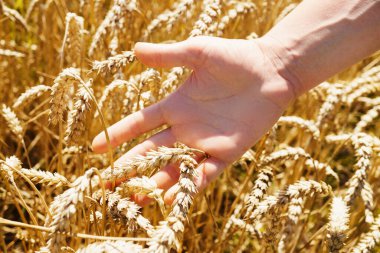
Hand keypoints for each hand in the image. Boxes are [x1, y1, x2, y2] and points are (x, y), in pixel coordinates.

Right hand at [92, 36, 294, 204]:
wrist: (271, 71)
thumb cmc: (234, 57)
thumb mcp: (197, 53)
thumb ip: (168, 56)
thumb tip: (135, 50)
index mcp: (176, 106)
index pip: (141, 123)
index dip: (119, 135)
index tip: (96, 148)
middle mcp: (186, 127)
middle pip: (152, 152)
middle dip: (130, 168)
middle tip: (108, 186)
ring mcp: (205, 142)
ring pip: (175, 167)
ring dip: (156, 182)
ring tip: (135, 199)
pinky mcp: (227, 152)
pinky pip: (205, 174)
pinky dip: (190, 187)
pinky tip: (172, 199)